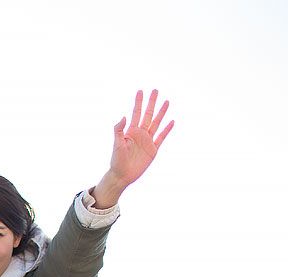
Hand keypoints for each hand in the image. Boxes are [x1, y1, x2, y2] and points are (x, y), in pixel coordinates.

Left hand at [92, 89, 174, 206]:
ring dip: (161, 113)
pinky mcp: (153, 149)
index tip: (140, 91)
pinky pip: (162, 137)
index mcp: (131, 131)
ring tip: (166, 101)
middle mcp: (140, 134)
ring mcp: (147, 141)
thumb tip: (124, 116)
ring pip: (156, 123)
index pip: (136, 113)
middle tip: (155, 90)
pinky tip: (171, 121)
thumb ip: (119, 130)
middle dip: (151, 103)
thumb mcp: (116, 144)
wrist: (122, 175)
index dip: (138, 102)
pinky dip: (167, 129)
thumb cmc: (116, 160)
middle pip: (148, 115)